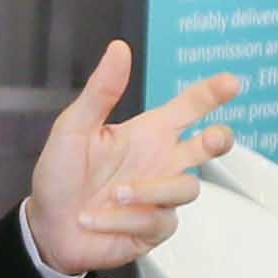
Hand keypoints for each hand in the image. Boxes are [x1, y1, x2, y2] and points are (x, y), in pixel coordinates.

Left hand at [23, 40, 239, 274]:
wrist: (46, 228)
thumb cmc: (60, 175)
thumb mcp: (73, 128)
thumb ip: (100, 92)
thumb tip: (119, 48)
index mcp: (148, 133)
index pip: (189, 107)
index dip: (212, 93)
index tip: (231, 83)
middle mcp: (161, 162)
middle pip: (210, 146)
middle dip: (219, 139)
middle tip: (213, 138)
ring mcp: (161, 197)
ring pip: (187, 187)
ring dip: (149, 190)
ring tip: (113, 194)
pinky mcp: (155, 228)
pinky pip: (159, 219)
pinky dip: (125, 218)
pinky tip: (97, 219)